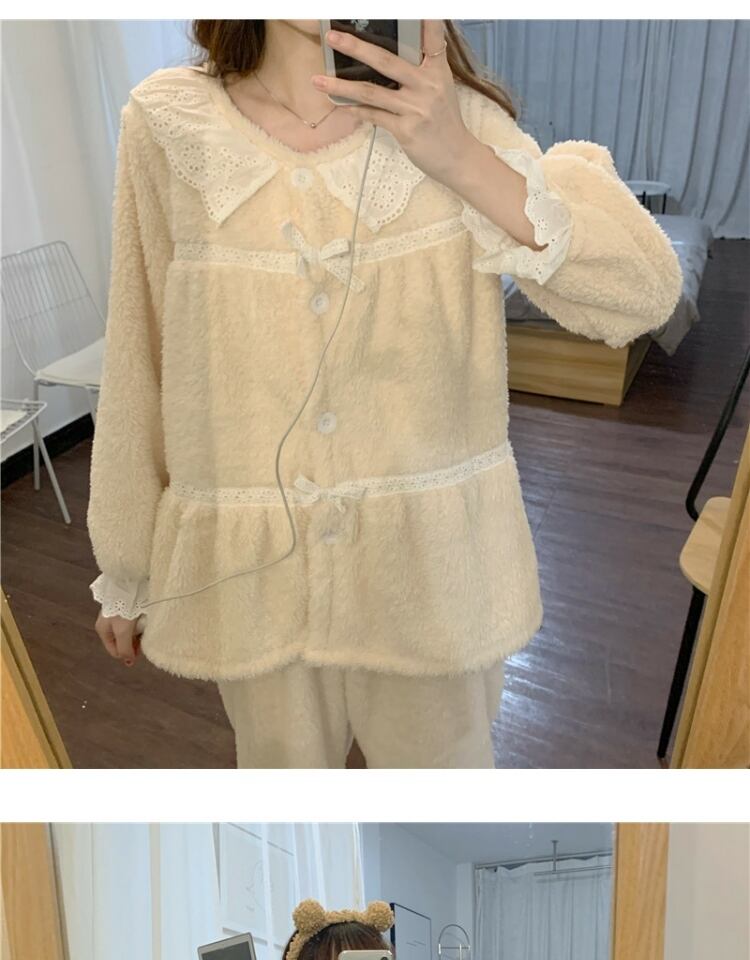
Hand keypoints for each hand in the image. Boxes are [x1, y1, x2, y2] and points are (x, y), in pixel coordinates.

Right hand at [95, 610, 141, 666]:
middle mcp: (108, 622)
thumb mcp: (122, 631)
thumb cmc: (122, 607)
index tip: (139, 652)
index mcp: (102, 630)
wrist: (128, 584)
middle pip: (122, 641)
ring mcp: (117, 614)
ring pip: (129, 631)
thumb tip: (128, 662)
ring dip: (138, 633)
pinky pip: (134, 620)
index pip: (115, 651)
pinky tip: (146, 620)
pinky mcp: (126, 607)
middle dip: (133, 643)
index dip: (127, 654)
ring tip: (146, 629)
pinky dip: (140, 622)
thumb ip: (125, 648)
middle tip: (144, 642)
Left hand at [311, 20, 473, 183]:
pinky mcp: (406, 130)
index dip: (426, 21)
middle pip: (386, 61)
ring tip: (318, 81)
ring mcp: (415, 109)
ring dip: (341, 86)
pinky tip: (341, 106)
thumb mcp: (441, 88)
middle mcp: (427, 86)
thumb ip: (423, 69)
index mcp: (438, 71)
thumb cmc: (445, 121)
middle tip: (332, 37)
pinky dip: (356, 111)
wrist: (457, 157)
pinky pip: (374, 116)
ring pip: (371, 92)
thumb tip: (391, 56)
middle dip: (356, 47)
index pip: (432, 39)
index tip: (419, 8)